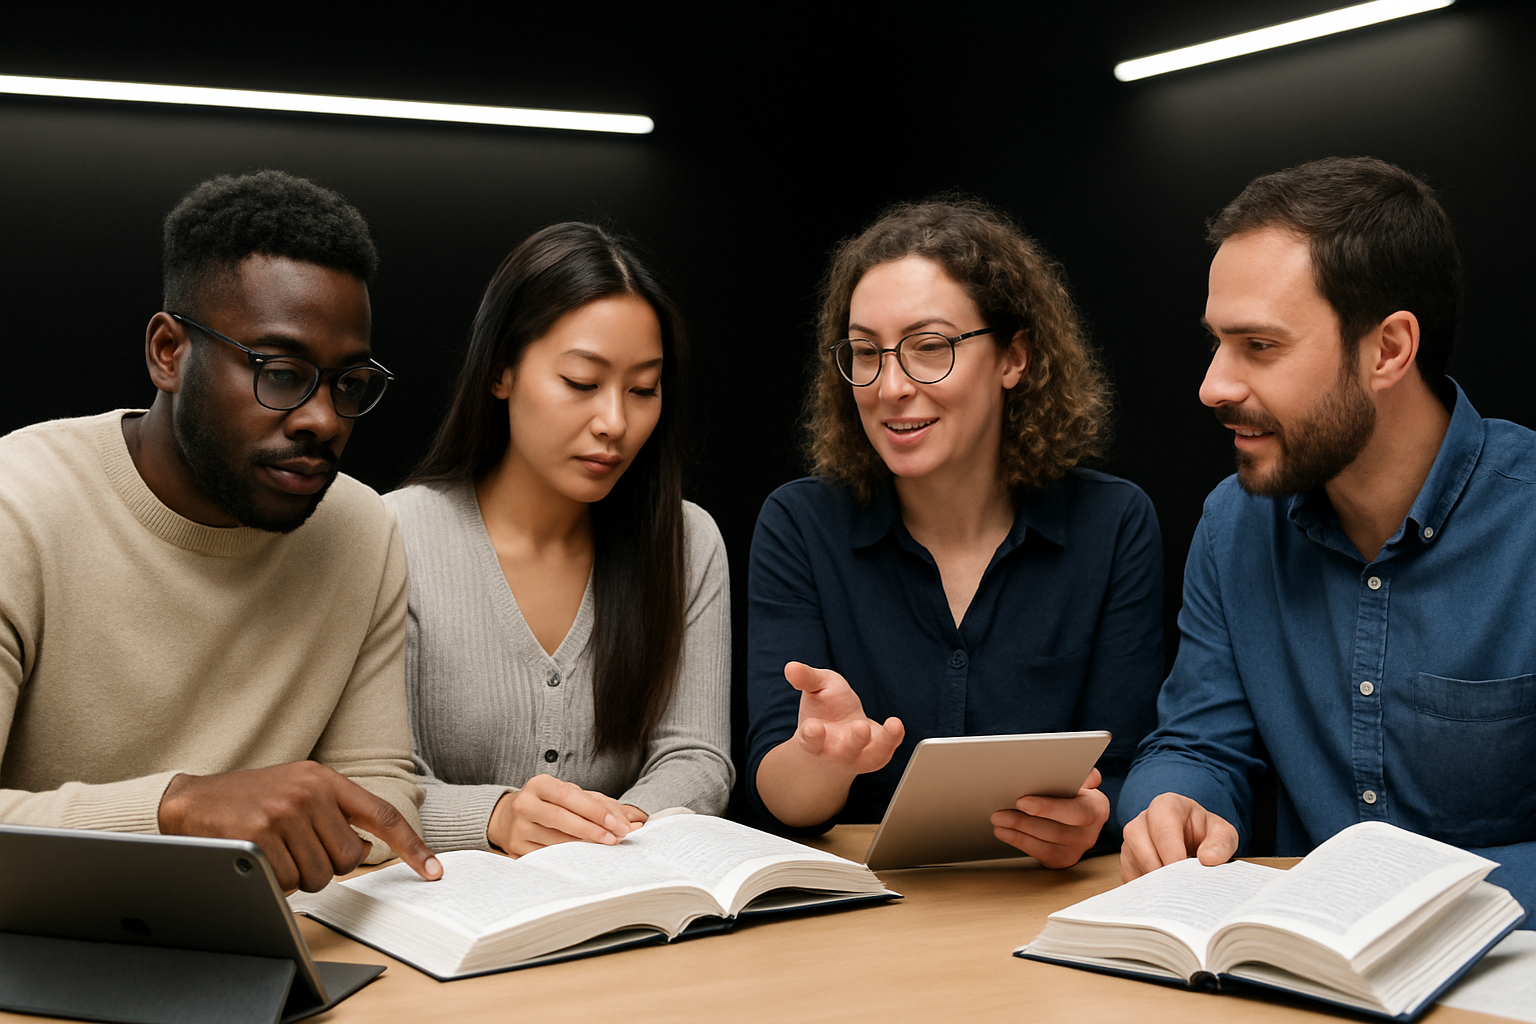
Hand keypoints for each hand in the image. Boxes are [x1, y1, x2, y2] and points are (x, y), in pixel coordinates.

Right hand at [158, 761, 440, 892]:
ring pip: (318, 874)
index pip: (383, 814)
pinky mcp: (257, 835)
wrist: (192, 799)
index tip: (434, 870)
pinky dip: (274, 882)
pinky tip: (258, 860)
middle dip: (327, 866)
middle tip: (299, 852)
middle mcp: (309, 792)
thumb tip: (366, 847)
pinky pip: (285, 881)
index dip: (412, 846)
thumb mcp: (299, 790)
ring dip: (298, 876)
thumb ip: (335, 812)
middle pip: (347, 858)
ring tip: (276, 852)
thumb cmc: (252, 799)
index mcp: (326, 779)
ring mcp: (283, 812)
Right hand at [488, 775, 640, 856]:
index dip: (595, 810)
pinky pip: (547, 856)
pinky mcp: (517, 849)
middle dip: (593, 829)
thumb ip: (603, 805)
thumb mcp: (572, 797)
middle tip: (617, 838)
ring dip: (584, 845)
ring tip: (608, 846)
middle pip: (561, 818)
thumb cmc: (550, 805)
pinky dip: (569, 857)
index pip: (570, 796)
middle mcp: (525, 804)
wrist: (508, 818)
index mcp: (540, 785)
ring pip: (555, 840)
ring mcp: (518, 829)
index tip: (619, 823)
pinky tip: (585, 858)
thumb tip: (635, 819)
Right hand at [784, 661, 904, 775]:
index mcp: (814, 739)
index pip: (811, 740)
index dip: (812, 735)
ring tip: (892, 724)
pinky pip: (887, 749)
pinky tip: (897, 724)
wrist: (836, 731)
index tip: (813, 727)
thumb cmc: (823, 709)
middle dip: (854, 741)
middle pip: (844, 752)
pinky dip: (894, 738)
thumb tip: (791, 667)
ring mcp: (858, 755)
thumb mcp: (814, 689)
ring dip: (883, 741)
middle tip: (860, 727)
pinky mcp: (877, 753)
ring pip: (870, 754)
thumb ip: (805, 679)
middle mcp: (835, 752)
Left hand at [990, 767, 1109, 868]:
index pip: (1076, 811)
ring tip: (997, 820)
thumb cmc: (1071, 790)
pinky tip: (1003, 832)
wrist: (1074, 811)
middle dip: (1024, 822)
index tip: (1021, 802)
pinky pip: (1040, 854)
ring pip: (1046, 844)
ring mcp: (1077, 849)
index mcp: (1097, 807)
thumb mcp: (1080, 779)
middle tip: (999, 814)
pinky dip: (1019, 842)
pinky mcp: (1062, 859)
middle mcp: (1090, 833)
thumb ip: (1081, 773)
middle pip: (1057, 831)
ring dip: (1017, 832)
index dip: (1048, 808)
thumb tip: (1082, 774)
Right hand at [1120, 792, 1238, 880]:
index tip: (1186, 875)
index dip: (1173, 855)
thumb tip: (1208, 858)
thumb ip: (1221, 843)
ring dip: (1155, 882)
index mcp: (1166, 806)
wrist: (1195, 841)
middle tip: (1182, 888)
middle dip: (1163, 871)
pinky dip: (1148, 890)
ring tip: (1177, 891)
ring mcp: (1131, 841)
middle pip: (1142, 847)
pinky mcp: (1126, 861)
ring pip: (1133, 864)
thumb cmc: (1205, 834)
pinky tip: (1166, 893)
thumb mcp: (1223, 834)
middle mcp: (1142, 820)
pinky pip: (1130, 878)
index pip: (1163, 830)